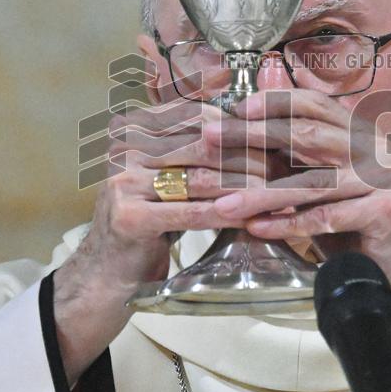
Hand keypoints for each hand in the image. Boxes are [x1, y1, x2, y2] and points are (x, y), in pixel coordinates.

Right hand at [54, 100, 273, 382]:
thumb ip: (198, 153)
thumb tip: (254, 129)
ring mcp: (123, 182)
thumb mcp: (169, 178)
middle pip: (203, 145)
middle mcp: (126, 149)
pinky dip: (224, 215)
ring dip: (244, 187)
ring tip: (278, 193)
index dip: (240, 126)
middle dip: (250, 156)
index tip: (276, 137)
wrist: (104, 275)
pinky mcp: (128, 217)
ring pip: (200, 178)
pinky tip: (250, 219)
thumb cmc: (147, 224)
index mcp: (136, 129)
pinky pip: (189, 213)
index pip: (199, 116)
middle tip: (286, 167)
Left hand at [206, 90, 390, 344]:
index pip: (314, 104)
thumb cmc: (346, 221)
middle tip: (212, 138)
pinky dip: (287, 224)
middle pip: (307, 134)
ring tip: (223, 203)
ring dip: (261, 193)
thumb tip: (233, 134)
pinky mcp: (384, 211)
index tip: (235, 108)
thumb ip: (288, 158)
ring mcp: (383, 178)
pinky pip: (325, 217)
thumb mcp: (315, 182)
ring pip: (311, 182)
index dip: (275, 102)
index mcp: (358, 132)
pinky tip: (256, 228)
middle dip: (254, 135)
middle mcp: (374, 148)